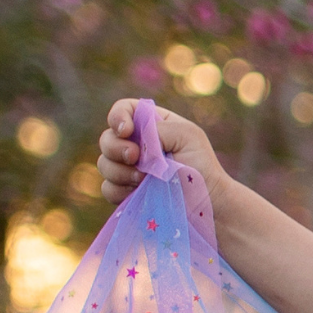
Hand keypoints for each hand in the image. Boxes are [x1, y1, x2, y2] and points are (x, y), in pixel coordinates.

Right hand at [99, 99, 224, 209]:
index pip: (123, 110)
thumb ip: (156, 129)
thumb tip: (132, 141)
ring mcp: (129, 169)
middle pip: (107, 138)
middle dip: (116, 148)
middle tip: (135, 157)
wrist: (208, 202)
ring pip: (104, 164)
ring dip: (120, 172)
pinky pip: (107, 188)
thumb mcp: (185, 135)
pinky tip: (138, 192)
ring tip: (144, 179)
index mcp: (151, 124)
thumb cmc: (202, 165)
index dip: (118, 118)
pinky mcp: (127, 192)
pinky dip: (119, 190)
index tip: (127, 131)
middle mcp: (136, 144)